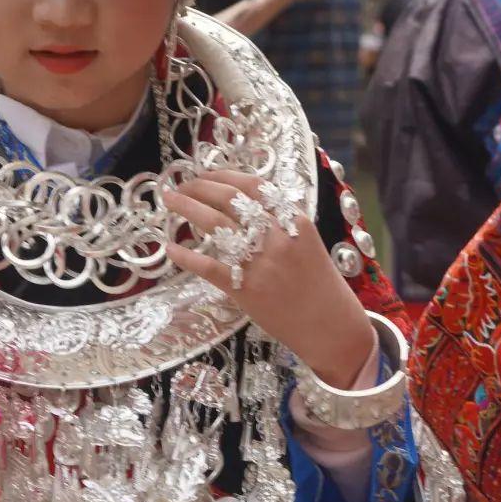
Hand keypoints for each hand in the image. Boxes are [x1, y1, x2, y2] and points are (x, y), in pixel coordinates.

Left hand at [164, 170, 375, 389]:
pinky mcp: (245, 289)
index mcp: (294, 219)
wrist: (331, 328)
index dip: (224, 175)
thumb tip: (244, 205)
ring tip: (170, 200)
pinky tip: (170, 249)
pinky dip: (186, 257)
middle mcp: (275, 235)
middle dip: (200, 186)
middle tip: (181, 185)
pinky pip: (208, 266)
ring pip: (215, 224)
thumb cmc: (321, 285)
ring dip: (187, 208)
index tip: (206, 173)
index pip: (253, 185)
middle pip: (229, 199)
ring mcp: (259, 262)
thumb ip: (281, 222)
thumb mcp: (307, 242)